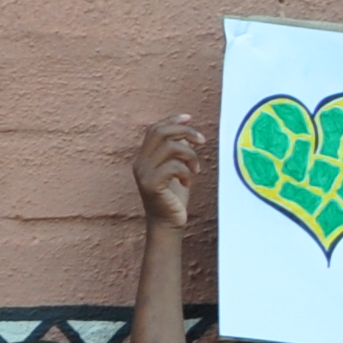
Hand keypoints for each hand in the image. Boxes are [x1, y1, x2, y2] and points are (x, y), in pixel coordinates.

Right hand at [133, 114, 203, 232]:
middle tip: (202, 141)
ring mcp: (144, 174)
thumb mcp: (176, 170)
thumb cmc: (174, 198)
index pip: (154, 130)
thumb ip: (177, 153)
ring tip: (196, 168)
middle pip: (160, 132)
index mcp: (144, 158)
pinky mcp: (151, 184)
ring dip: (190, 155)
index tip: (189, 117)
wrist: (168, 224)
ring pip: (170, 147)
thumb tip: (186, 135)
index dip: (172, 120)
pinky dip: (186, 171)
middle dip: (184, 131)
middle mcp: (140, 163)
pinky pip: (173, 166)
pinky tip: (188, 182)